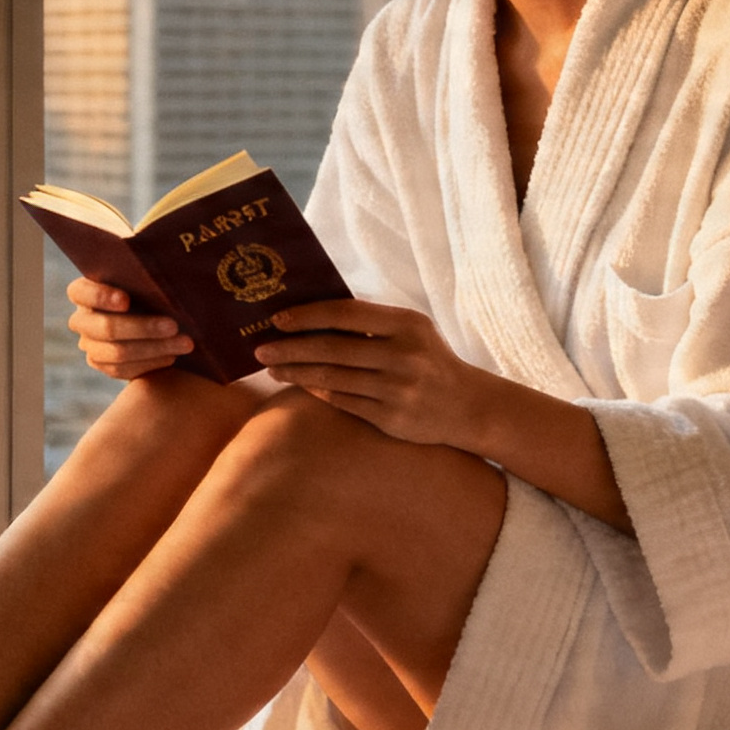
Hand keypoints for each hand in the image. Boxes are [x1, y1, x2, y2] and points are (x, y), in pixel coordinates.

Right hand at [66, 277, 194, 380]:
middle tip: (174, 325)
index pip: (80, 292)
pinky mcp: (102, 365)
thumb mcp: (148, 278)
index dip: (101, 296)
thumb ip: (148, 272)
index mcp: (85, 291)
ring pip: (117, 352)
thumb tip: (167, 260)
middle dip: (142, 327)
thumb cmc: (153, 289)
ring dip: (154, 348)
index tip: (127, 300)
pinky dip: (151, 363)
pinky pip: (123, 370)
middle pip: (105, 327)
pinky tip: (172, 356)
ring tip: (185, 343)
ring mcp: (90, 345)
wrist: (157, 318)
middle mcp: (82, 319)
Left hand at [253, 299, 496, 448]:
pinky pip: (342, 401)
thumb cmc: (430, 360)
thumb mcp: (412, 330)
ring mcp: (397, 390)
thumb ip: (372, 321)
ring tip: (272, 368)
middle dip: (291, 348)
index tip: (278, 319)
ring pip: (332, 379)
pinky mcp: (391, 418)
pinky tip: (298, 385)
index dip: (308, 315)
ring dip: (296, 372)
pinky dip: (316, 391)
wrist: (468, 406)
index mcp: (407, 325)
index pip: (347, 314)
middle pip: (333, 349)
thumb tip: (313, 311)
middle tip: (260, 348)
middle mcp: (403, 356)